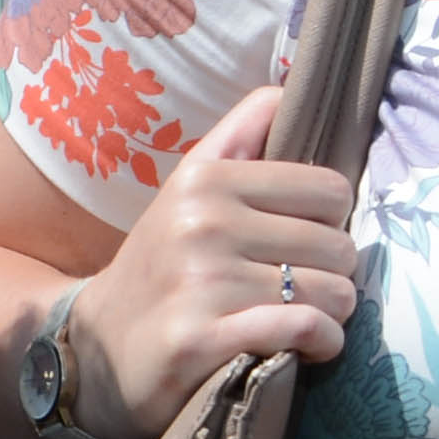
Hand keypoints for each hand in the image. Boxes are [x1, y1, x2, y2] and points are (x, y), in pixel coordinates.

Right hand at [65, 82, 360, 437]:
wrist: (99, 346)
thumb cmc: (163, 263)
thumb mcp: (188, 188)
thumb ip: (239, 137)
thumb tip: (286, 89)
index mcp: (207, 180)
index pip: (330, 189)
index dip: (332, 221)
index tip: (305, 242)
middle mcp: (203, 224)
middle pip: (339, 246)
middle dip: (335, 274)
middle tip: (305, 288)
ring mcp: (202, 282)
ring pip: (333, 293)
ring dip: (332, 315)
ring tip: (303, 318)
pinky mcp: (204, 339)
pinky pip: (306, 331)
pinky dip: (322, 345)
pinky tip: (307, 349)